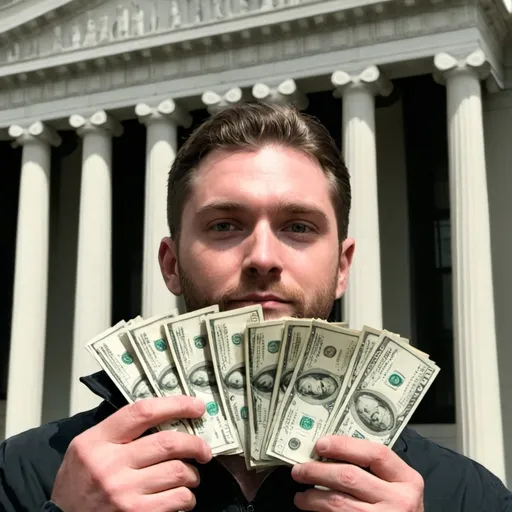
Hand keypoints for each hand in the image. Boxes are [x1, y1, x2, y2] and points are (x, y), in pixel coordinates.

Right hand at [51, 396, 210, 511]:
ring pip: (178, 472)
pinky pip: (177, 499)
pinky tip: (182, 495)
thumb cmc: (79, 483)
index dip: (176, 405)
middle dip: (196, 443)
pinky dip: (187, 496)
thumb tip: (164, 413)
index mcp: (98, 441)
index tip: (196, 406)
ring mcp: (124, 493)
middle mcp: (111, 465)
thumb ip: (119, 429)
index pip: (143, 412)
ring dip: (192, 474)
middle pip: (168, 443)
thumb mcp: (87, 447)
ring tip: (190, 475)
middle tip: (204, 448)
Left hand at [291, 435, 423, 510]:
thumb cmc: (398, 508)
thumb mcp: (396, 485)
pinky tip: (311, 508)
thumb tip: (331, 450)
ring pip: (338, 502)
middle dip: (317, 471)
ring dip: (313, 496)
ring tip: (301, 494)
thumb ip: (374, 468)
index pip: (375, 453)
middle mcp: (399, 501)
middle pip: (349, 477)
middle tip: (299, 469)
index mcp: (407, 480)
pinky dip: (319, 511)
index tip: (321, 443)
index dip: (345, 446)